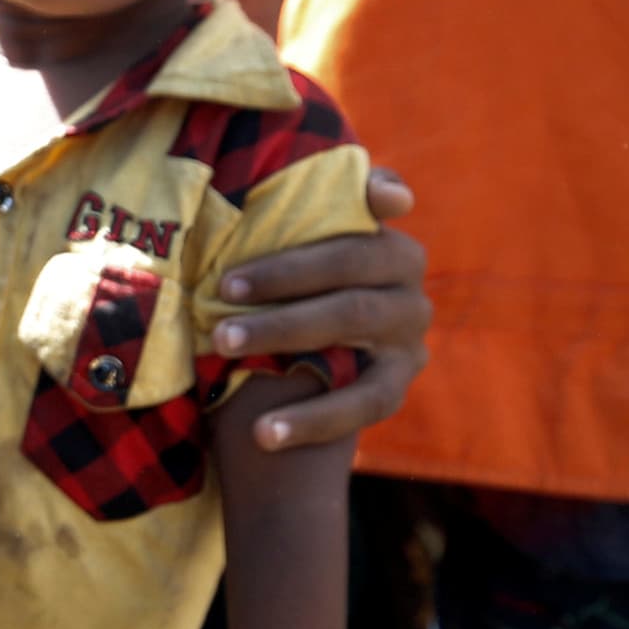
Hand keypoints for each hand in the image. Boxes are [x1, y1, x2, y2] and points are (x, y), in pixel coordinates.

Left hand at [208, 178, 428, 450]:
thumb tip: (367, 194)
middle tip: (219, 290)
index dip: (364, 194)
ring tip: (222, 345)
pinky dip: (311, 419)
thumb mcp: (290, 258)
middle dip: (282, 275)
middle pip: (350, 265)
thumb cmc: (286, 299)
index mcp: (385, 241)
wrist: (298, 380)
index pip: (369, 210)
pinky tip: (263, 434)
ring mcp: (408, 337)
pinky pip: (361, 402)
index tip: (342, 201)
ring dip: (283, 331)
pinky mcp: (396, 387)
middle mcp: (407, 284)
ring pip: (351, 321)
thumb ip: (305, 215)